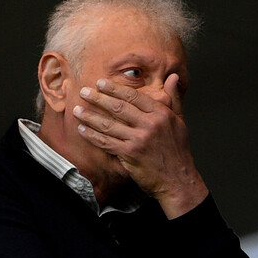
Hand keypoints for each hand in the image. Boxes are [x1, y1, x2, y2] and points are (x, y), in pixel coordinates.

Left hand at [73, 74, 207, 218]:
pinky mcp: (130, 154)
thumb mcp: (180, 121)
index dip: (115, 89)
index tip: (101, 83)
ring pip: (109, 124)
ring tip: (77, 110)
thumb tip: (174, 77)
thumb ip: (174, 99)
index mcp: (161, 114)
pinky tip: (82, 130)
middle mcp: (149, 125)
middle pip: (118, 107)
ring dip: (90, 116)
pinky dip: (92, 136)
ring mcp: (139, 140)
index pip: (134, 97)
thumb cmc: (178, 151)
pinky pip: (107, 142)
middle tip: (84, 91)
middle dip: (98, 98)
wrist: (178, 180)